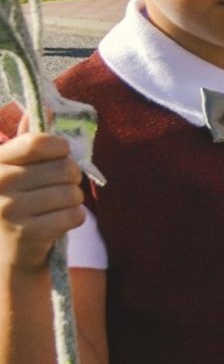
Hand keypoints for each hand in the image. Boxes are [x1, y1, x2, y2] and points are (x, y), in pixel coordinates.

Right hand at [0, 122, 85, 270]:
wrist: (10, 256)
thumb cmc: (21, 204)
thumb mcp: (18, 170)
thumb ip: (29, 142)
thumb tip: (45, 107)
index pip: (36, 142)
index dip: (59, 148)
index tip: (59, 156)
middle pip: (63, 168)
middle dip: (70, 179)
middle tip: (56, 190)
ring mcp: (8, 210)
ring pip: (72, 193)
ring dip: (72, 200)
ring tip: (53, 208)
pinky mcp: (26, 234)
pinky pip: (74, 215)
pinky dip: (74, 219)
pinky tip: (56, 225)